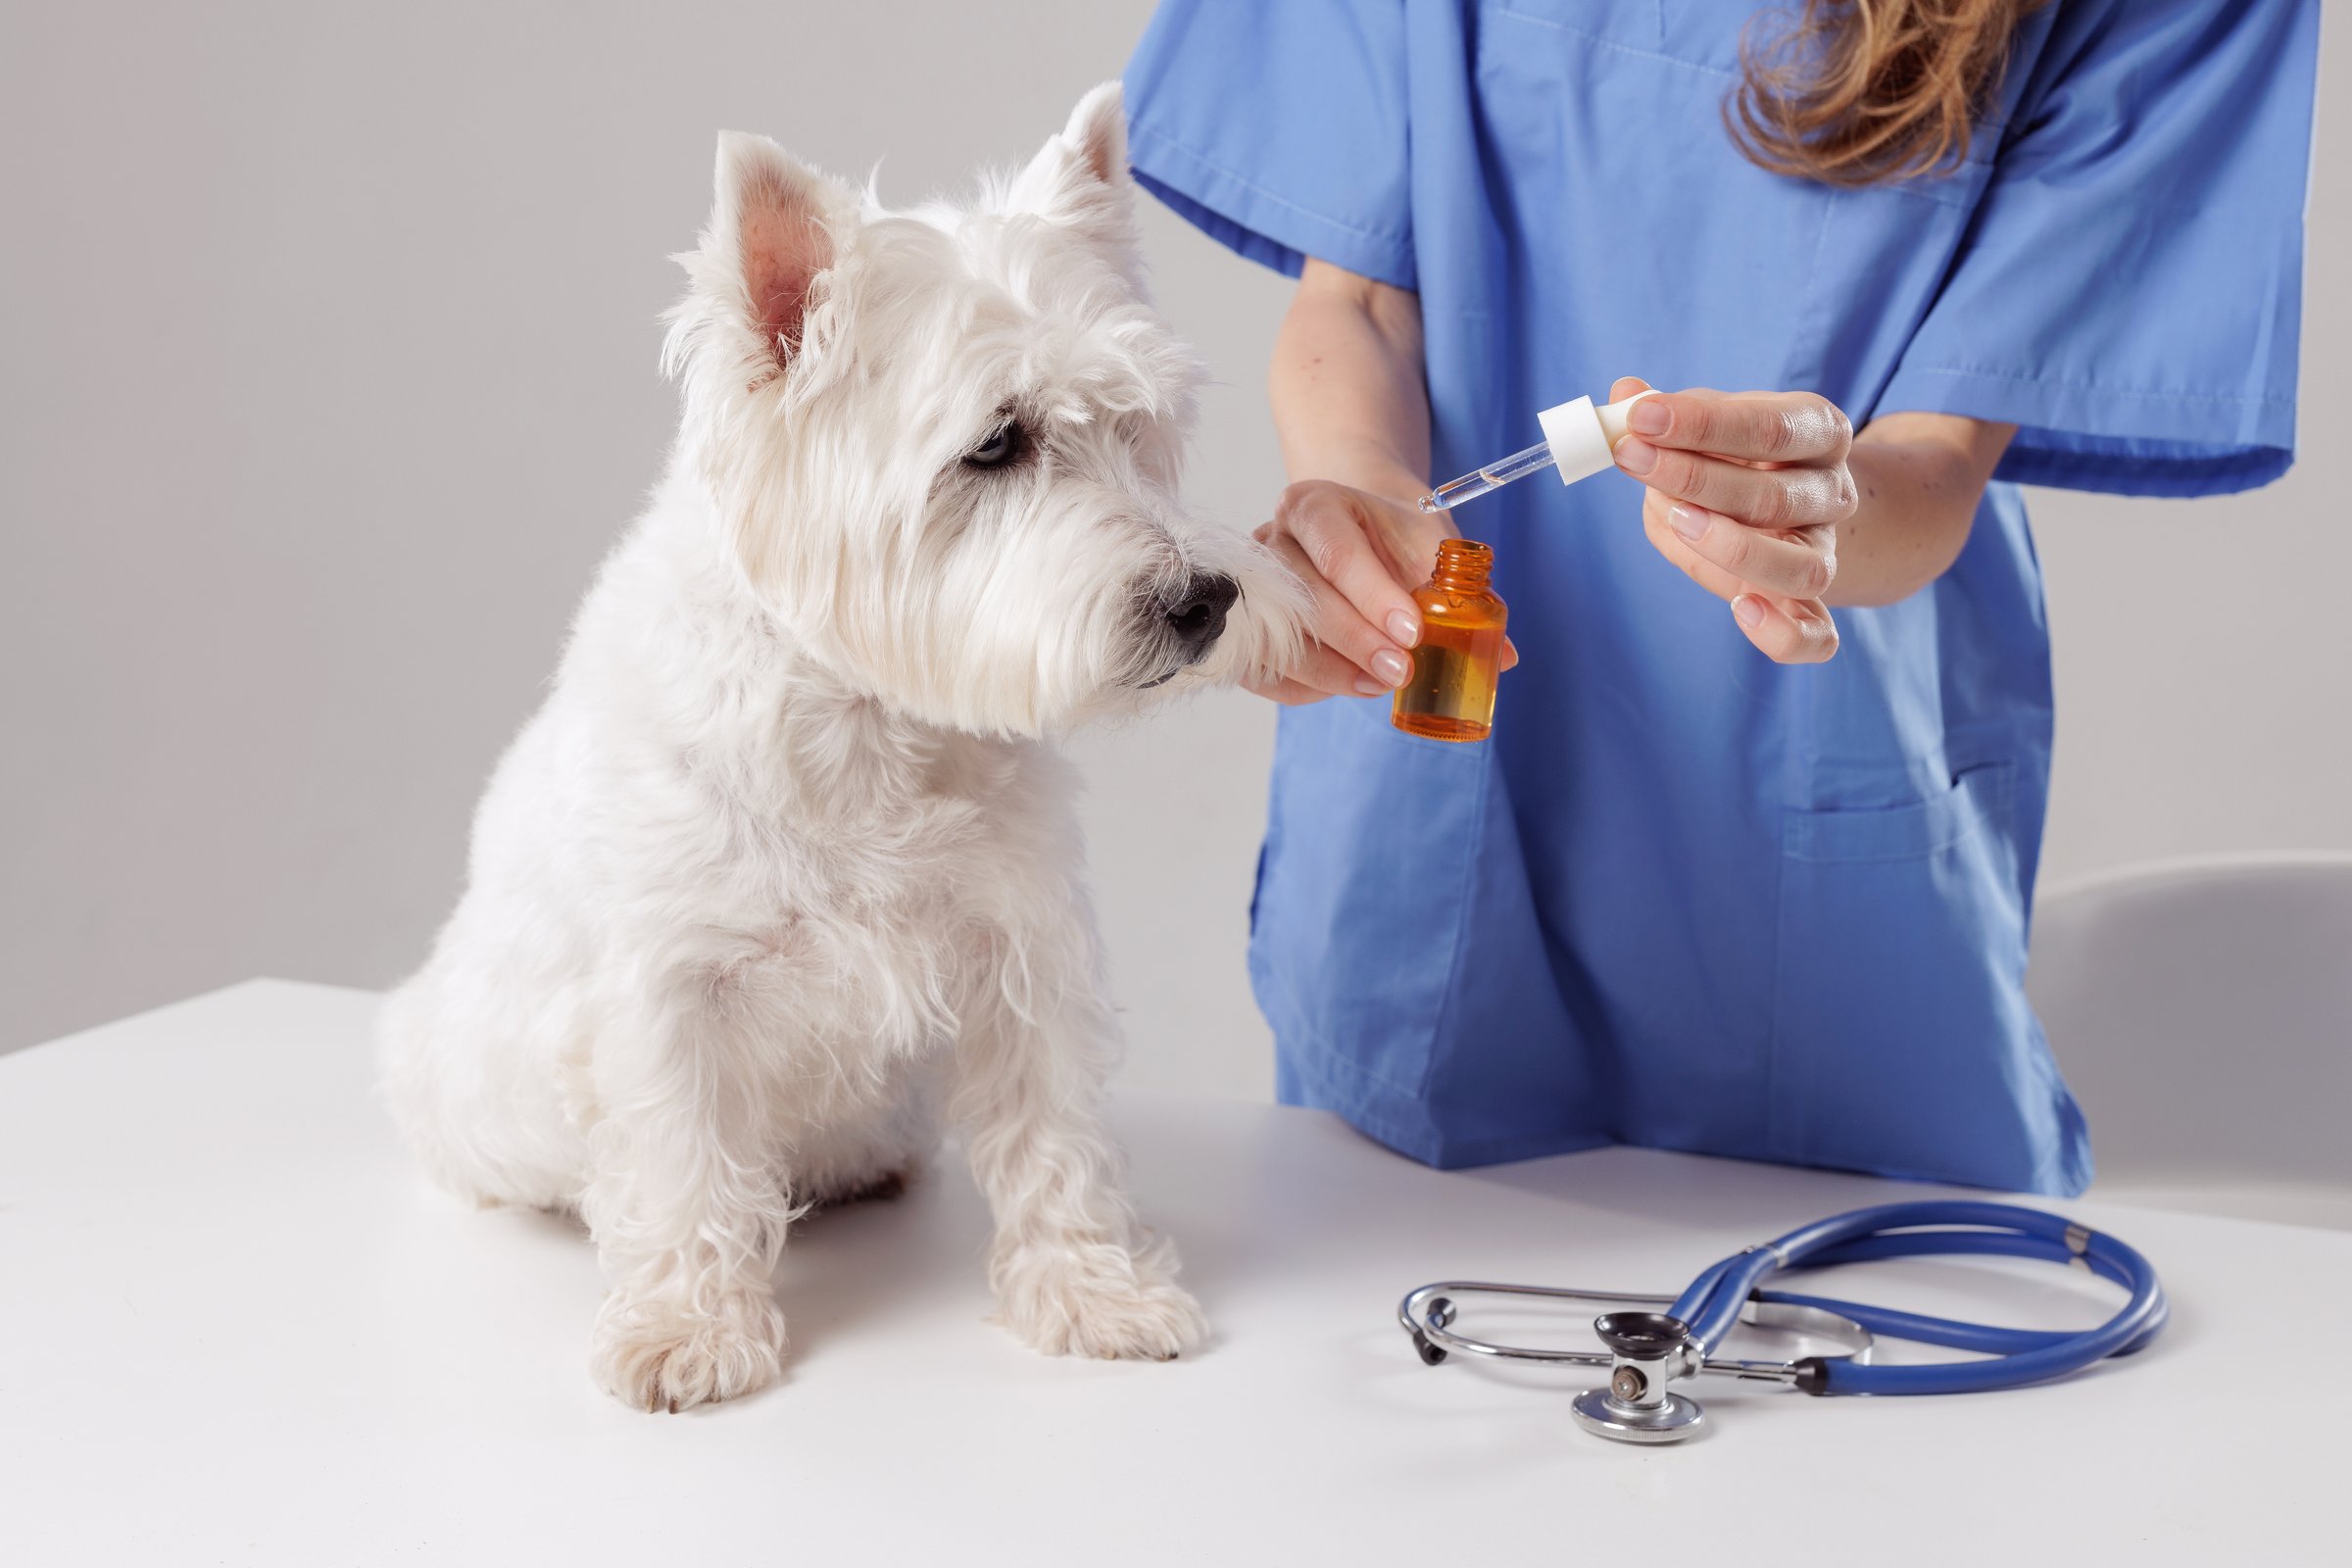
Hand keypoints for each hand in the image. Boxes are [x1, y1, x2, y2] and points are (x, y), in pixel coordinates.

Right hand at [1249, 479, 1516, 705]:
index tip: (1412, 634)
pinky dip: (1305, 689)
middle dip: (1357, 642)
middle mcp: (1272, 539)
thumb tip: (1501, 657)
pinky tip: (1350, 686)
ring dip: (1332, 673)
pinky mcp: (1246, 628)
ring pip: (1278, 641)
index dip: (1375, 599)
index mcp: (1313, 504)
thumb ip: (1461, 594)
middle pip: (1305, 600)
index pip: (1338, 553)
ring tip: (1380, 684)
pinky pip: (1263, 670)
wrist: (1360, 527)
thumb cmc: (1395, 537)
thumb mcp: (1432, 547)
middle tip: (1402, 672)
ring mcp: (1252, 585)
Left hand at [1608, 377, 1853, 663]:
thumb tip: (1623, 394)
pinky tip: (1740, 610)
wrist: (1786, 506)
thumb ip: (1666, 413)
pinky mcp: (1809, 606)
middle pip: (1775, 496)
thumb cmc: (1734, 457)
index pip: (1770, 427)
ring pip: (1801, 568)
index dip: (1704, 422)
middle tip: (1630, 457)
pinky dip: (1781, 634)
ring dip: (1733, 548)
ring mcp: (1823, 553)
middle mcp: (1832, 492)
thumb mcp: (1705, 424)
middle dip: (1694, 477)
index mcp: (1817, 432)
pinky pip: (1816, 638)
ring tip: (1676, 520)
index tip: (1642, 416)